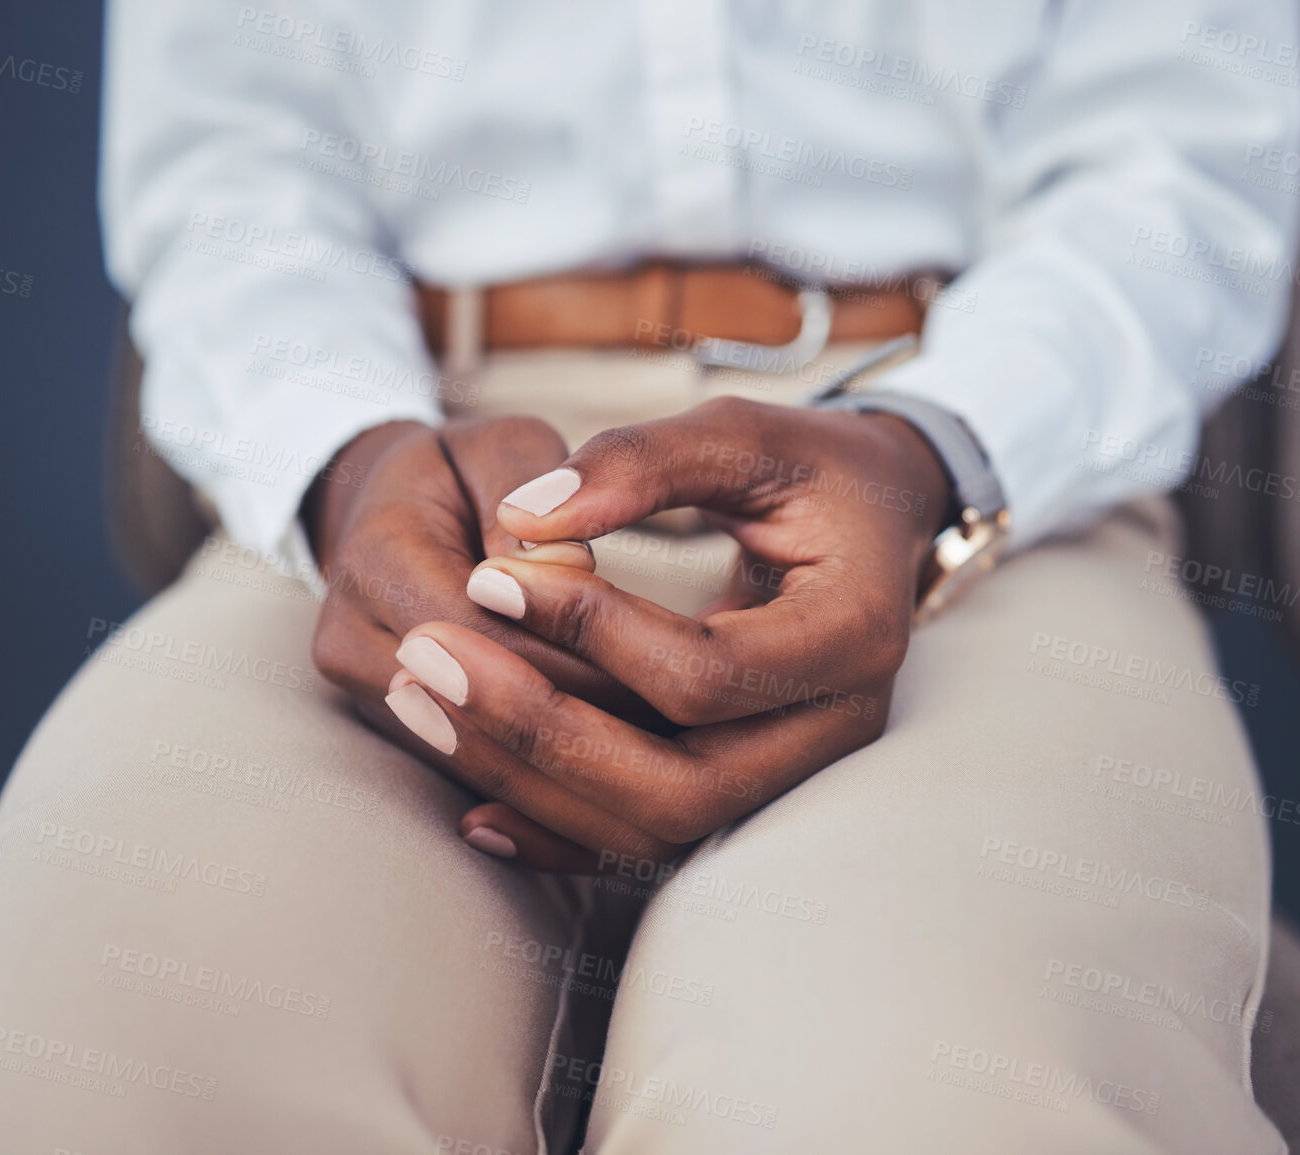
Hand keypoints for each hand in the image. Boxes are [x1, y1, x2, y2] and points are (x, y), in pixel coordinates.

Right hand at [306, 416, 651, 755]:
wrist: (392, 514)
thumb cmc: (466, 469)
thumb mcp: (503, 448)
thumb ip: (535, 491)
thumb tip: (570, 565)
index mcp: (376, 554)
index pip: (484, 626)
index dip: (575, 643)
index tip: (672, 650)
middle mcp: (353, 640)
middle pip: (483, 702)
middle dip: (586, 710)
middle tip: (689, 717)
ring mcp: (371, 697)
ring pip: (484, 753)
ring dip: (575, 758)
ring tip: (674, 746)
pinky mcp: (400, 734)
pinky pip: (484, 772)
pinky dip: (555, 774)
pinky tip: (638, 767)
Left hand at [384, 395, 950, 870]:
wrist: (873, 524)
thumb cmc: (813, 469)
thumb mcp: (747, 434)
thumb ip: (643, 460)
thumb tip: (522, 518)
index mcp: (852, 634)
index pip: (709, 672)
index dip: (589, 630)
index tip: (490, 574)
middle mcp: (834, 727)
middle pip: (681, 787)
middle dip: (540, 731)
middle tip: (427, 662)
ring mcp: (792, 773)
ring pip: (654, 828)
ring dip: (530, 780)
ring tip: (425, 707)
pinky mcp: (747, 788)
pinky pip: (648, 844)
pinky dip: (558, 835)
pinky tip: (473, 808)